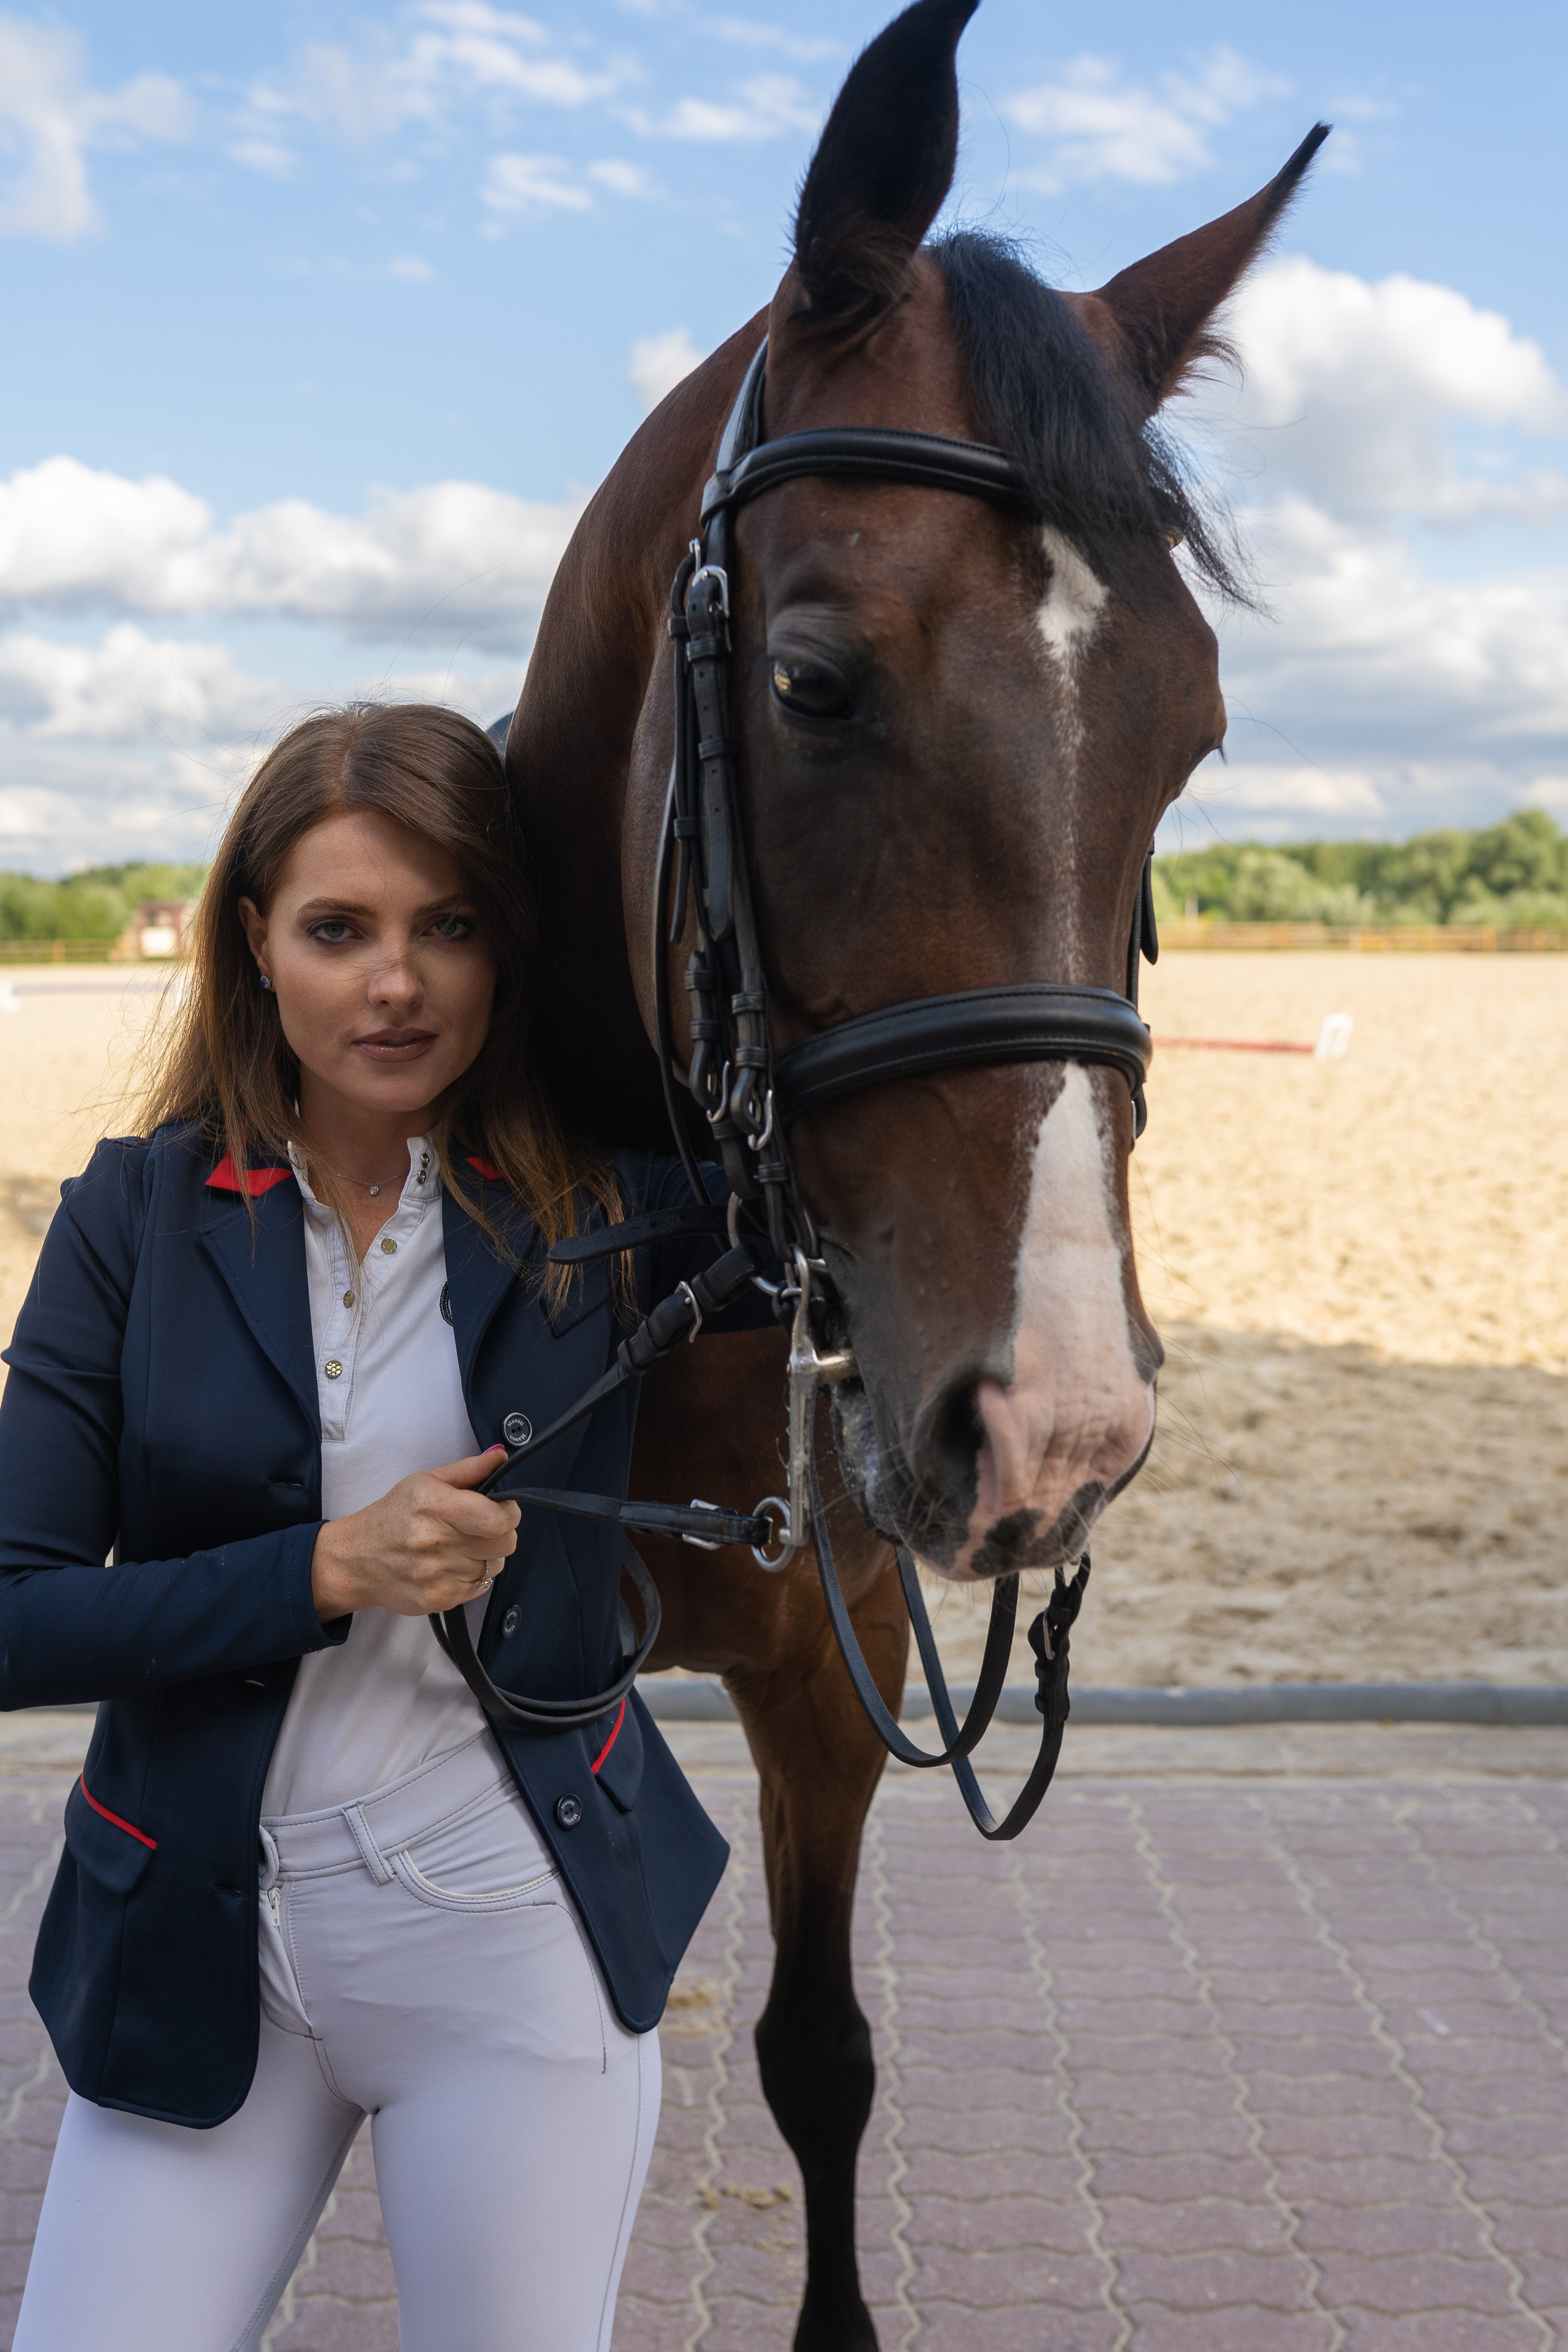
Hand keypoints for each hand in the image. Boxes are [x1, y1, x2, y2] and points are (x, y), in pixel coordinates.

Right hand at [310, 1448, 519, 1622]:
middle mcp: (434, 1542)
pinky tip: (450, 1566)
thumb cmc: (394, 1516)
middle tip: (481, 1528)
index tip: (503, 1510)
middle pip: (504, 1544)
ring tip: (459, 1547)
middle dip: (501, 1534)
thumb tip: (501, 1456)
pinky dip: (472, 1577)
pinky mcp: (437, 1600)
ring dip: (485, 1556)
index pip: (497, 1519)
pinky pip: (479, 1588)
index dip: (509, 1513)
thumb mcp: (426, 1482)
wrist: (356, 1559)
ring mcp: (435, 1575)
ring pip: (494, 1567)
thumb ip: (468, 1469)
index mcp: (434, 1505)